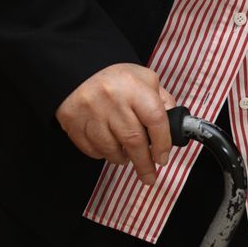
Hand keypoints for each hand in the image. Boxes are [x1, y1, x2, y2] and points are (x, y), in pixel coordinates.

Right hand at [55, 63, 176, 185]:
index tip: (163, 158)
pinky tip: (109, 147)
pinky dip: (103, 154)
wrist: (80, 70)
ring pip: (111, 149)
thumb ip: (162, 102)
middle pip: (134, 140)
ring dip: (122, 159)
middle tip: (150, 176)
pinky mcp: (73, 122)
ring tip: (128, 157)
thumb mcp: (146, 80)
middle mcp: (112, 99)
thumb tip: (174, 129)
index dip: (162, 143)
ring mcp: (90, 112)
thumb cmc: (118, 79)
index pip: (155, 119)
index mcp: (134, 87)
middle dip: (144, 164)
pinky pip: (92, 150)